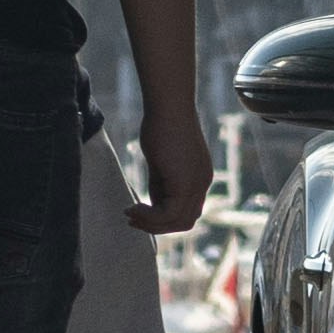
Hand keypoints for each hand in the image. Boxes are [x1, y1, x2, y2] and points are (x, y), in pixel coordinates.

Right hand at [137, 98, 211, 236]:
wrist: (168, 106)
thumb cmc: (161, 125)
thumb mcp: (162, 162)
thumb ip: (162, 183)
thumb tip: (154, 203)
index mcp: (200, 177)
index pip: (188, 211)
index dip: (165, 219)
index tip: (141, 213)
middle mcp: (203, 183)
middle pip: (186, 222)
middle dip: (158, 226)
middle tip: (133, 219)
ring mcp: (197, 185)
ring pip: (178, 222)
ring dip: (151, 224)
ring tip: (130, 215)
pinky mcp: (185, 184)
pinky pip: (168, 214)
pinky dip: (149, 217)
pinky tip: (133, 209)